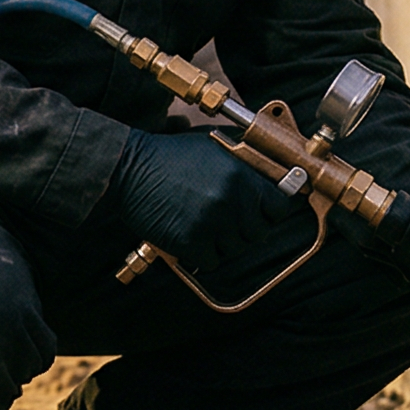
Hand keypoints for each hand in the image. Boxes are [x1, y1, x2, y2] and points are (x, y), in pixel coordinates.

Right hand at [109, 128, 299, 262]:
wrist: (129, 167)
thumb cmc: (172, 155)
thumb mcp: (216, 147)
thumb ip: (247, 164)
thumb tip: (279, 178)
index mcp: (242, 177)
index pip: (279, 208)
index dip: (269, 211)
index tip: (259, 212)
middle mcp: (231, 201)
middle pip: (259, 233)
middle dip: (244, 229)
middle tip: (223, 220)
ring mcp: (210, 223)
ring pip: (235, 250)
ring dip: (222, 242)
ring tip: (203, 224)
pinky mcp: (189, 241)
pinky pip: (210, 262)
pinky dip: (201, 254)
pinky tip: (190, 235)